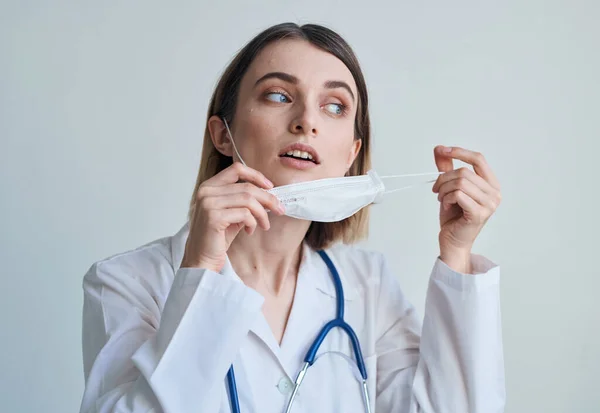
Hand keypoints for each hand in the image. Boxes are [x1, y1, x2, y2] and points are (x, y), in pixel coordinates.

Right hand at [181, 162, 284, 271]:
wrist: (202, 259)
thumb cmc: (218, 237)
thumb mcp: (232, 213)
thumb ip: (244, 201)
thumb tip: (269, 194)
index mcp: (209, 186)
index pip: (236, 169)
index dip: (256, 175)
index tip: (270, 187)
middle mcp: (207, 192)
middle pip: (247, 187)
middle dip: (268, 198)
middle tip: (279, 209)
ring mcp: (208, 203)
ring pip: (248, 200)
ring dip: (262, 213)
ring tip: (264, 225)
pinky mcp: (214, 217)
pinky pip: (244, 214)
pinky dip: (253, 222)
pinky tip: (250, 231)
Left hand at [432, 146, 501, 272]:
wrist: (453, 240)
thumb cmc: (454, 216)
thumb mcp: (449, 188)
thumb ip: (446, 168)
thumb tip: (438, 149)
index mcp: (491, 184)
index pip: (478, 159)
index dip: (459, 152)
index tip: (442, 150)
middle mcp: (494, 193)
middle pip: (464, 171)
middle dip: (443, 179)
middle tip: (436, 190)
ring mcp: (489, 204)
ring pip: (459, 182)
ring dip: (443, 190)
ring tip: (442, 200)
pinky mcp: (479, 213)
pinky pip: (458, 194)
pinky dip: (446, 199)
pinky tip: (446, 207)